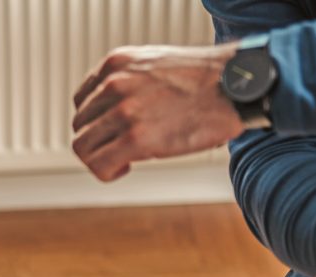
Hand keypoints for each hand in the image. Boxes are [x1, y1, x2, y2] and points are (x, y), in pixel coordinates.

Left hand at [71, 43, 242, 181]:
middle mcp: (114, 84)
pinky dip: (106, 172)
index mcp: (115, 64)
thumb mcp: (154, 65)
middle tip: (120, 149)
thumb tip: (113, 112)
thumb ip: (129, 82)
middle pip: (80, 126)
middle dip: (97, 142)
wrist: (235, 85)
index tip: (112, 131)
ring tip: (122, 160)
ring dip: (99, 159)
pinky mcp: (136, 139)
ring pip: (82, 147)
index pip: (82, 101)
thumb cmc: (205, 79)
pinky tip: (125, 168)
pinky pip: (99, 165)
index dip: (95, 121)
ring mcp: (123, 112)